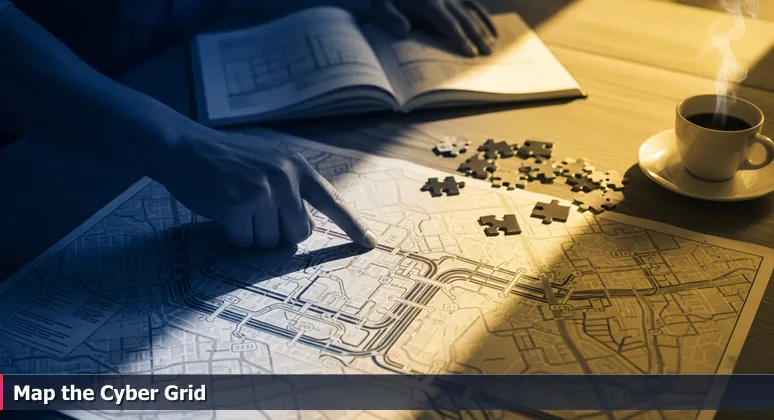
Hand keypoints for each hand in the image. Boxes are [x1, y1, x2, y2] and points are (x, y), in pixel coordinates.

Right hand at [158, 127, 377, 248]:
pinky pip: (244, 241)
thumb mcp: (268, 162)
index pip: (332, 201)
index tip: (370, 244)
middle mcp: (284, 178)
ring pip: (270, 241)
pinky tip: (221, 210)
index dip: (352, 225)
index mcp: (296, 167)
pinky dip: (232, 234)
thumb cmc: (225, 159)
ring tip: (235, 205)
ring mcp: (261, 192)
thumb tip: (305, 227)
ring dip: (252, 233)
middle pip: (299, 233)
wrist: (182, 145)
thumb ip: (291, 187)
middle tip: (254, 211)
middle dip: (278, 231)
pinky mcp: (237, 206)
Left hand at [370, 0, 497, 56]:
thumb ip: (390, 18)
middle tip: (487, 54)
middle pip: (464, 18)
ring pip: (472, 10)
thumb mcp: (380, 7)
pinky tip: (492, 29)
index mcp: (428, 2)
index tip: (471, 53)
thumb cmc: (385, 0)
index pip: (448, 23)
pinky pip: (473, 4)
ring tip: (492, 44)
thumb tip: (404, 31)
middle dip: (477, 36)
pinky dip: (484, 16)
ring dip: (484, 27)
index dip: (460, 38)